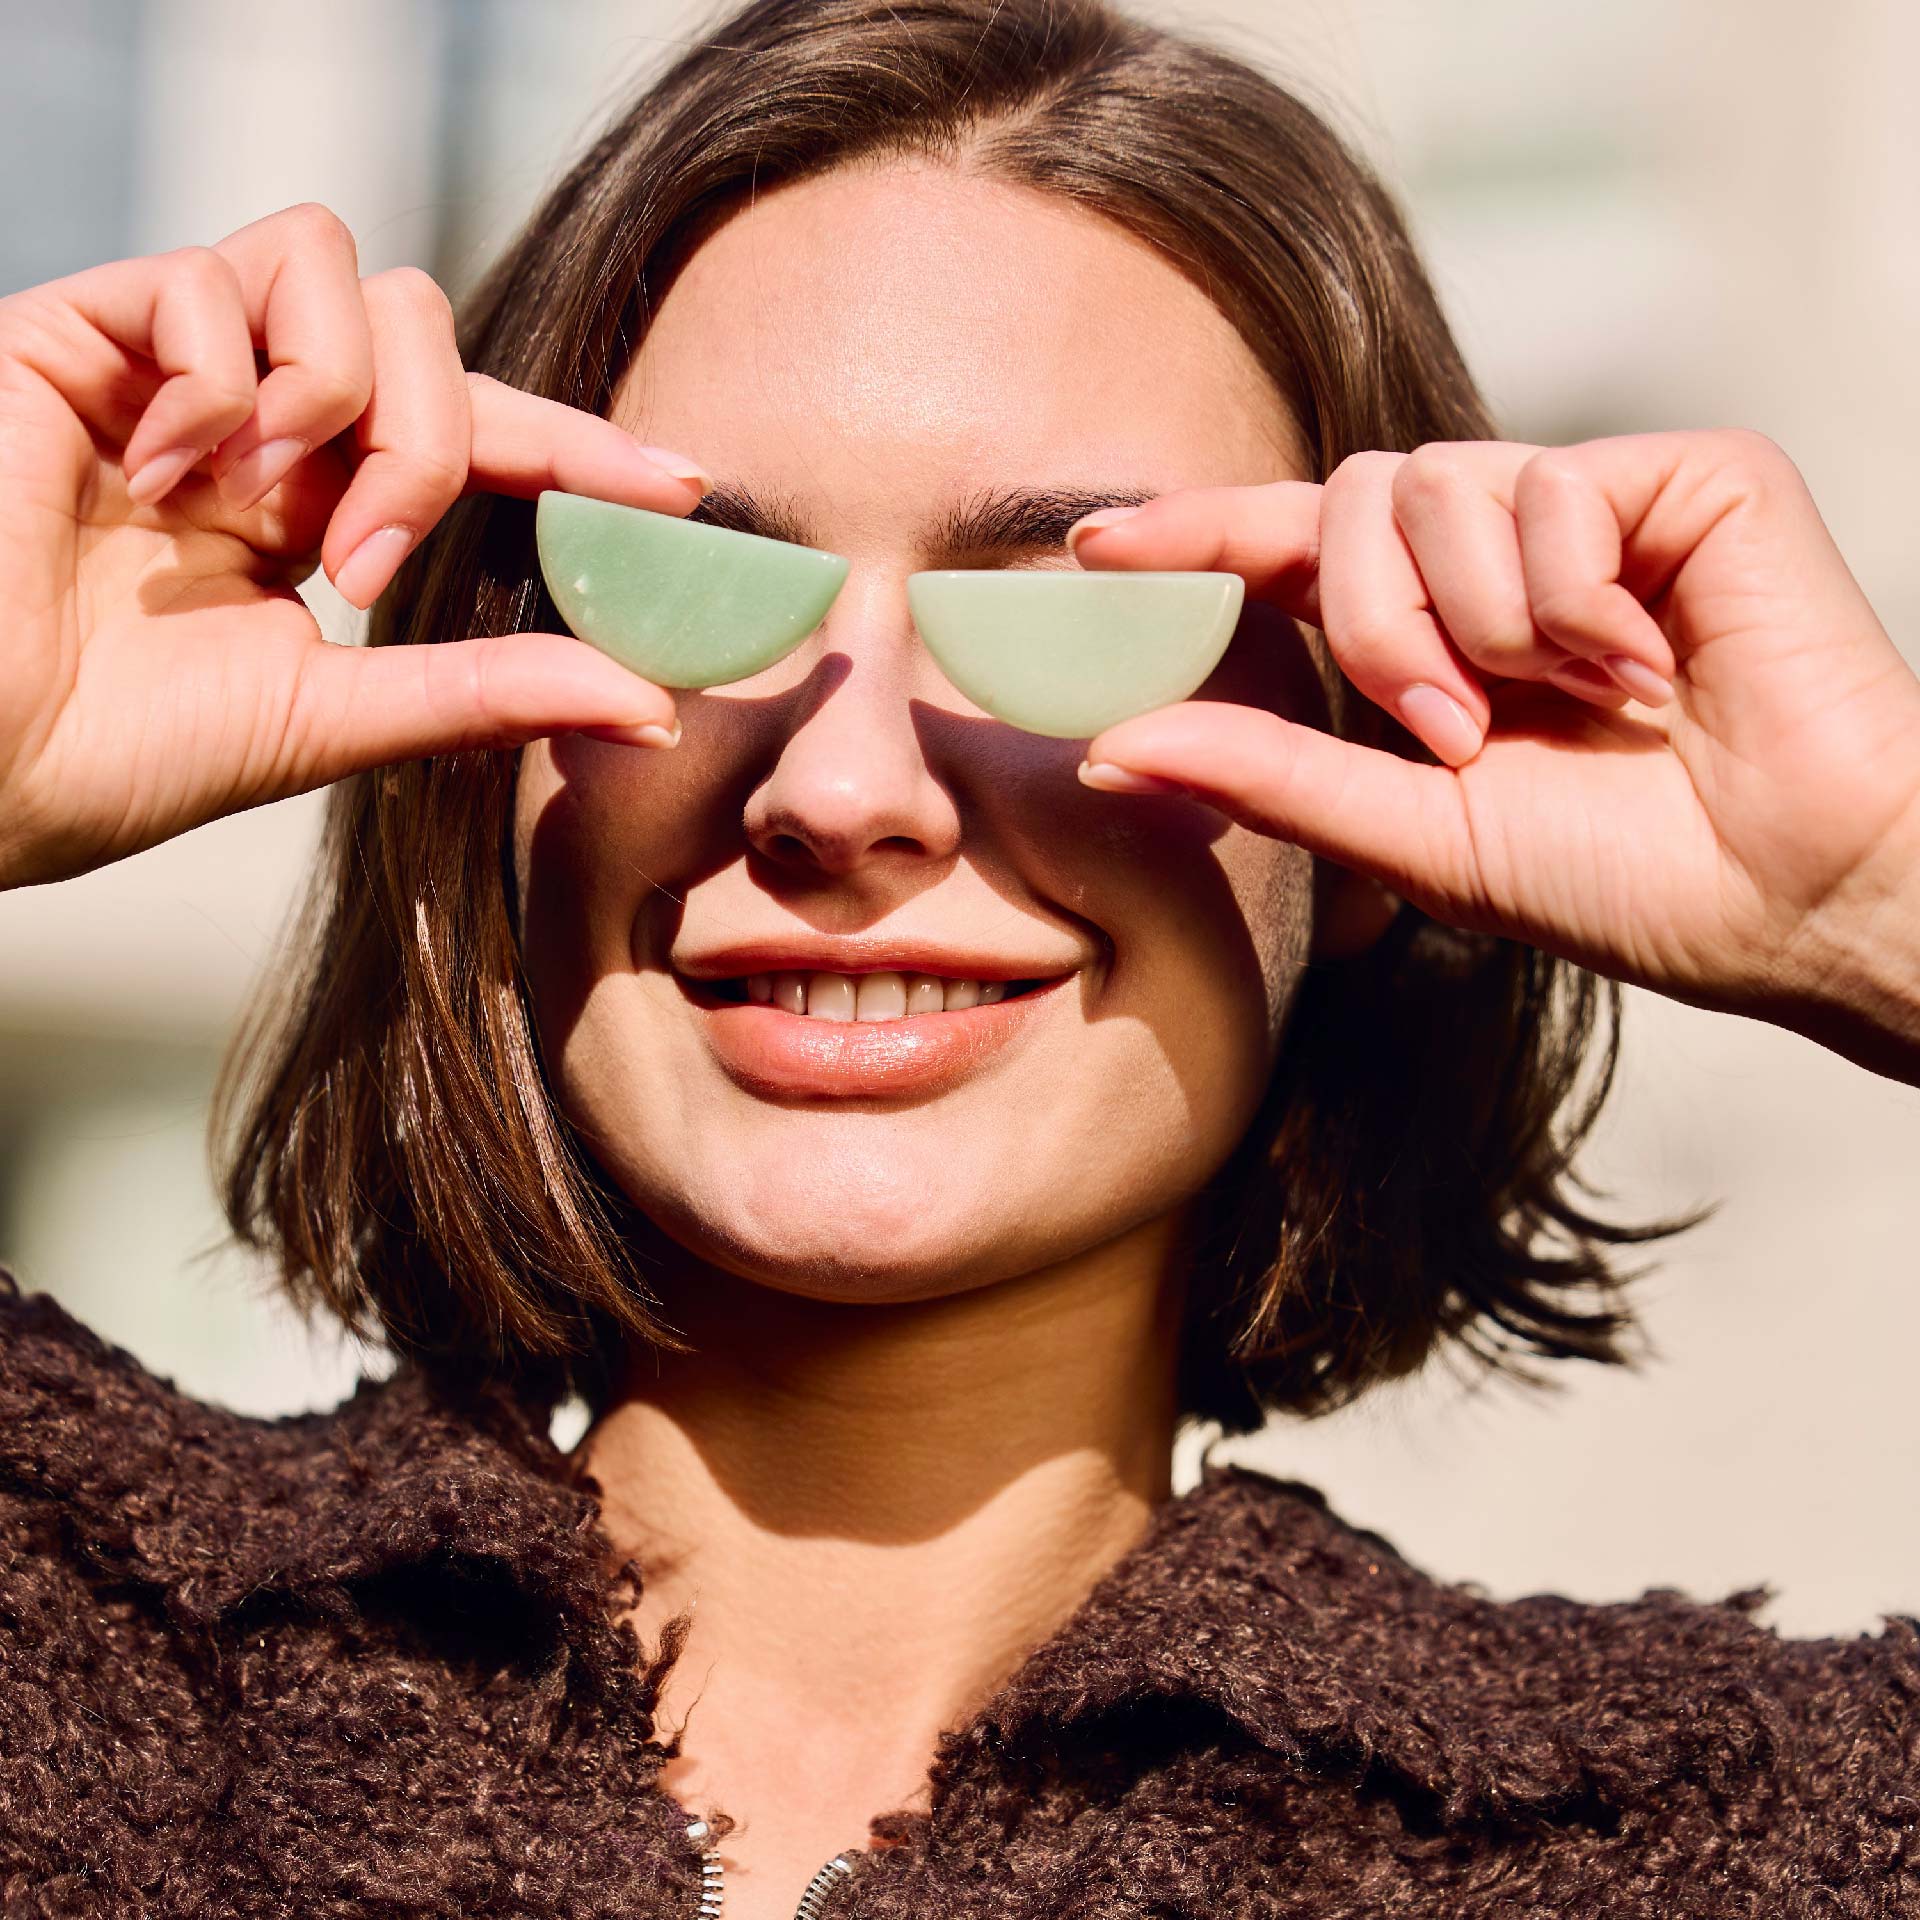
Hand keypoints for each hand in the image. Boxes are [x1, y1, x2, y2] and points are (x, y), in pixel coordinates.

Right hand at [0, 201, 704, 891]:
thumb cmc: (119, 757)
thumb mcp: (333, 718)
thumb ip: (483, 692)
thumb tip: (650, 704)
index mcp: (317, 506)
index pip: (475, 438)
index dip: (576, 447)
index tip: (682, 487)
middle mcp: (257, 425)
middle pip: (423, 326)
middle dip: (436, 440)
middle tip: (366, 561)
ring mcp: (173, 373)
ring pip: (333, 267)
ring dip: (337, 396)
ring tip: (265, 508)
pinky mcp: (79, 334)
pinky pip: (209, 279)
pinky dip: (220, 380)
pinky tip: (167, 473)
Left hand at [1068, 432, 1919, 1079]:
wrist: (1791, 896)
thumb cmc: (1623, 877)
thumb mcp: (1415, 833)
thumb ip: (1267, 776)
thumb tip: (1108, 749)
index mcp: (1434, 631)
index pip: (1289, 549)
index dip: (1195, 534)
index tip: (1091, 544)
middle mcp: (1501, 555)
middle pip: (1349, 501)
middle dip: (1372, 624)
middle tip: (1452, 730)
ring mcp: (1593, 508)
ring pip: (1438, 485)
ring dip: (1475, 622)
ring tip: (1561, 703)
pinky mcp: (1687, 476)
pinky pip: (1553, 487)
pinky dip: (1570, 597)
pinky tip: (1646, 669)